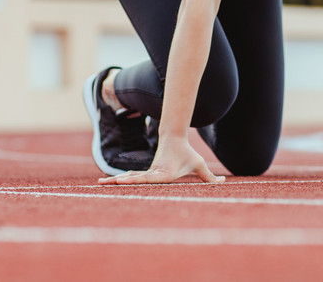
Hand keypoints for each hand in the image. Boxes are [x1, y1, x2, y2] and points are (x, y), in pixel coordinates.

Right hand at [98, 135, 224, 184]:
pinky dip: (120, 180)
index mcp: (163, 173)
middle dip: (121, 182)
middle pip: (135, 179)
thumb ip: (210, 177)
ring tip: (100, 183)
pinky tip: (108, 183)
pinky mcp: (146, 172)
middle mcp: (153, 173)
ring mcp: (148, 172)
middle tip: (107, 184)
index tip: (124, 180)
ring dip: (115, 181)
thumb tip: (223, 182)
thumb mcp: (199, 165)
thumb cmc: (187, 154)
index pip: (148, 178)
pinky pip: (131, 177)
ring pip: (130, 178)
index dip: (136, 180)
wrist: (175, 139)